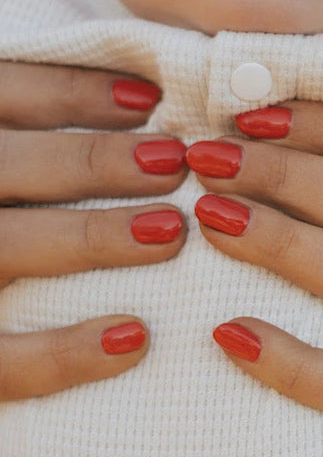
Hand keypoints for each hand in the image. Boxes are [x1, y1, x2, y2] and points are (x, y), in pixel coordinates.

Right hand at [0, 62, 187, 399]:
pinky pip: (5, 362)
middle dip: (92, 162)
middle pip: (3, 167)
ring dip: (91, 237)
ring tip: (168, 230)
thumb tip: (143, 103)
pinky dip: (65, 352)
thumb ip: (41, 144)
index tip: (147, 100)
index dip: (68, 93)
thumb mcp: (11, 170)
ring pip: (6, 248)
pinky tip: (133, 336)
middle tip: (172, 161)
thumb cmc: (10, 213)